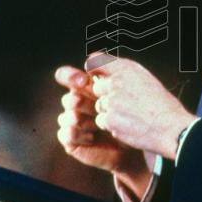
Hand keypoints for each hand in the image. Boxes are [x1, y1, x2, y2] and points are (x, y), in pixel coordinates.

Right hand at [55, 64, 152, 198]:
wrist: (138, 140)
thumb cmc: (133, 112)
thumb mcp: (125, 88)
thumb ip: (110, 71)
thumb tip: (91, 59)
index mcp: (86, 89)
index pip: (68, 77)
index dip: (70, 77)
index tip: (83, 81)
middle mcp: (78, 104)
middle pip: (68, 98)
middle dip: (78, 102)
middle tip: (92, 106)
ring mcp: (74, 123)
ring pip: (64, 117)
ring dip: (78, 120)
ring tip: (95, 125)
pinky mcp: (73, 141)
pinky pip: (64, 135)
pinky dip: (75, 135)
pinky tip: (91, 137)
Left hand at [84, 51, 197, 159]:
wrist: (171, 127)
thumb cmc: (163, 106)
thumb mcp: (146, 79)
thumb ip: (125, 75)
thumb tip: (107, 76)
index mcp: (127, 69)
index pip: (96, 61)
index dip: (93, 68)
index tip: (96, 74)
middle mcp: (117, 82)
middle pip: (97, 87)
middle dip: (106, 95)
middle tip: (123, 103)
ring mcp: (112, 101)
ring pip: (100, 106)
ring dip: (110, 111)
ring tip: (129, 115)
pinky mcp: (110, 119)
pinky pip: (102, 121)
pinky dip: (111, 125)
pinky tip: (127, 125)